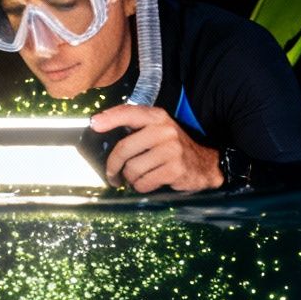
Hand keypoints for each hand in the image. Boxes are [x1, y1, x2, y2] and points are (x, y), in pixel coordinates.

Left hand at [88, 104, 225, 192]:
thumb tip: (100, 126)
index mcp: (158, 117)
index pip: (129, 112)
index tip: (94, 124)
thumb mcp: (160, 131)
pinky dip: (142, 187)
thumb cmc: (175, 149)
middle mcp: (164, 130)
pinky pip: (144, 183)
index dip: (109, 118)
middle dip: (113, 166)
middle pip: (124, 148)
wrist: (206, 164)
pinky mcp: (174, 169)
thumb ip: (137, 128)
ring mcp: (171, 150)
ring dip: (130, 179)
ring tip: (137, 179)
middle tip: (112, 175)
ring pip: (132, 169)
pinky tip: (149, 183)